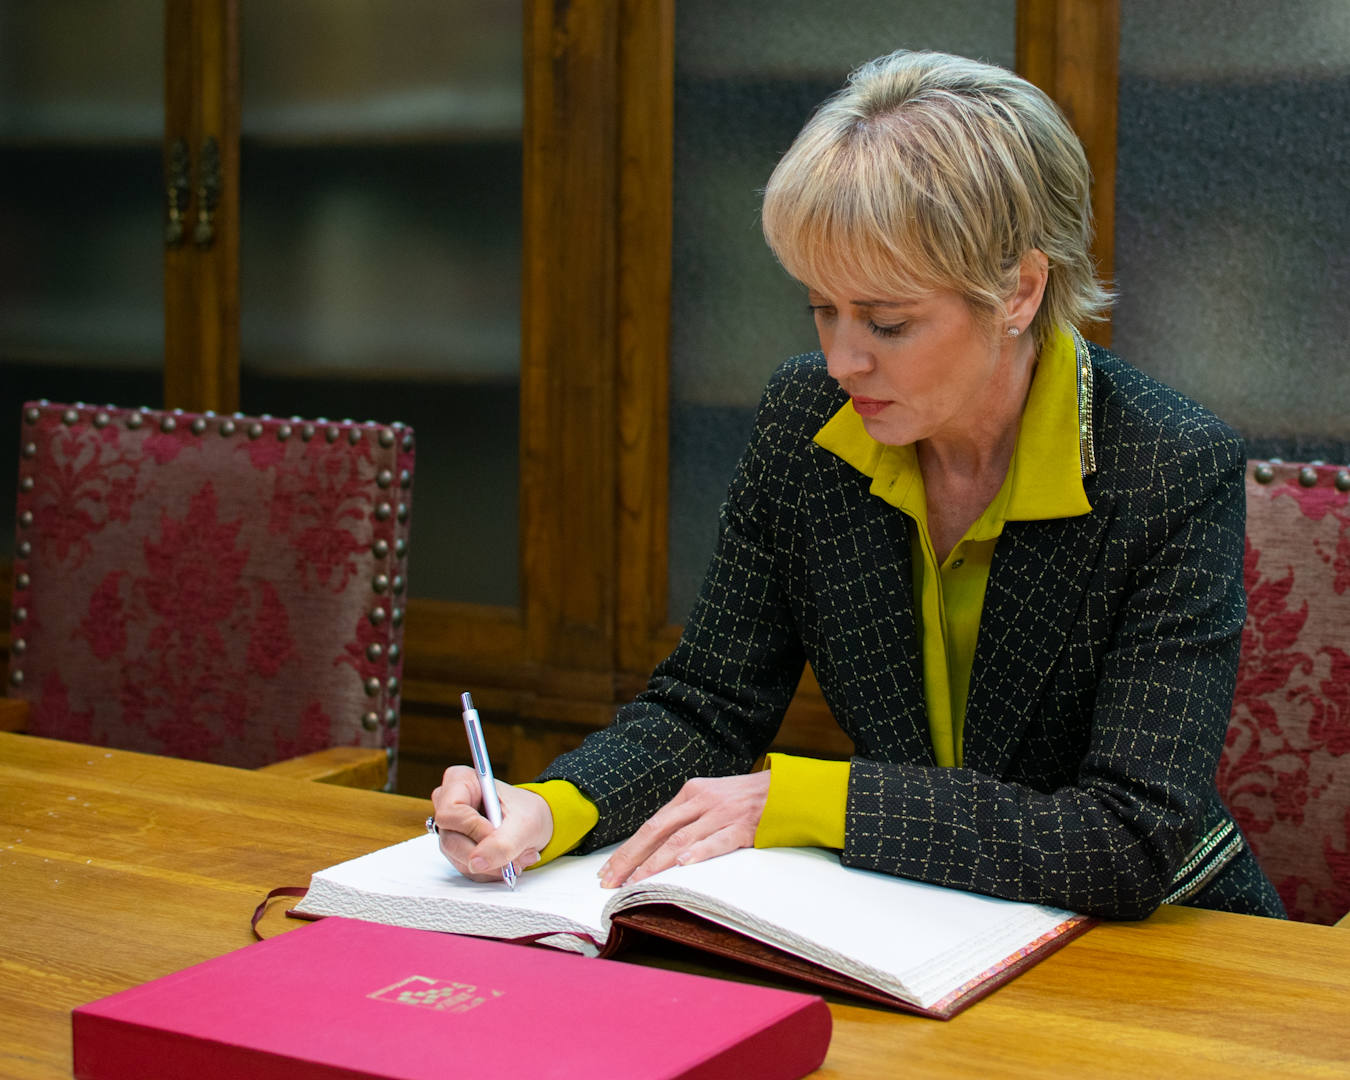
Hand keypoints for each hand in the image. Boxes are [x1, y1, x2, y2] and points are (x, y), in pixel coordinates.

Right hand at [429, 765, 552, 881]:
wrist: (533, 823)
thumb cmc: (528, 812)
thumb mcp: (524, 824)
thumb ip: (502, 843)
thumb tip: (476, 863)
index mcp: (460, 781)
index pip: (449, 812)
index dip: (472, 828)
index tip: (496, 833)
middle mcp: (449, 805)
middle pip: (451, 840)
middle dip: (487, 854)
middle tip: (515, 854)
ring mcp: (450, 830)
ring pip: (460, 859)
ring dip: (493, 865)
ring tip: (518, 855)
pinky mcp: (456, 850)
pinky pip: (468, 869)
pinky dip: (491, 870)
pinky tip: (508, 860)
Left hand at [598, 771, 769, 887]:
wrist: (786, 791)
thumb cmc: (745, 798)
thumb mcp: (711, 798)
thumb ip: (686, 817)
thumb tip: (655, 845)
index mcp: (690, 793)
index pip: (651, 824)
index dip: (628, 849)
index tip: (608, 870)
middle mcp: (701, 801)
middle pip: (657, 831)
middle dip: (630, 858)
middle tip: (610, 882)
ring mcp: (722, 813)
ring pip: (681, 840)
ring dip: (655, 863)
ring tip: (636, 882)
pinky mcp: (743, 827)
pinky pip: (717, 842)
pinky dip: (699, 853)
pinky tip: (683, 865)